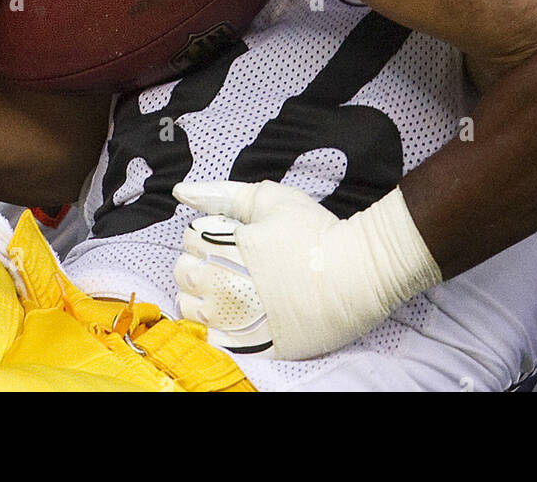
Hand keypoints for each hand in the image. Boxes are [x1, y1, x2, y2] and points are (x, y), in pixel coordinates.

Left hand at [172, 180, 441, 359]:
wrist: (356, 275)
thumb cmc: (315, 233)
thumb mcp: (272, 200)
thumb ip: (223, 194)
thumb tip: (180, 191)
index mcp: (225, 246)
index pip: (189, 238)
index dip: (208, 232)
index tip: (232, 235)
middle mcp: (223, 284)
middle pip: (183, 273)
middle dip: (199, 261)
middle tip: (231, 259)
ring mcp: (235, 319)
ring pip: (190, 308)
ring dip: (203, 294)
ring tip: (232, 286)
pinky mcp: (251, 345)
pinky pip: (213, 338)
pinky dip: (218, 324)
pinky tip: (240, 312)